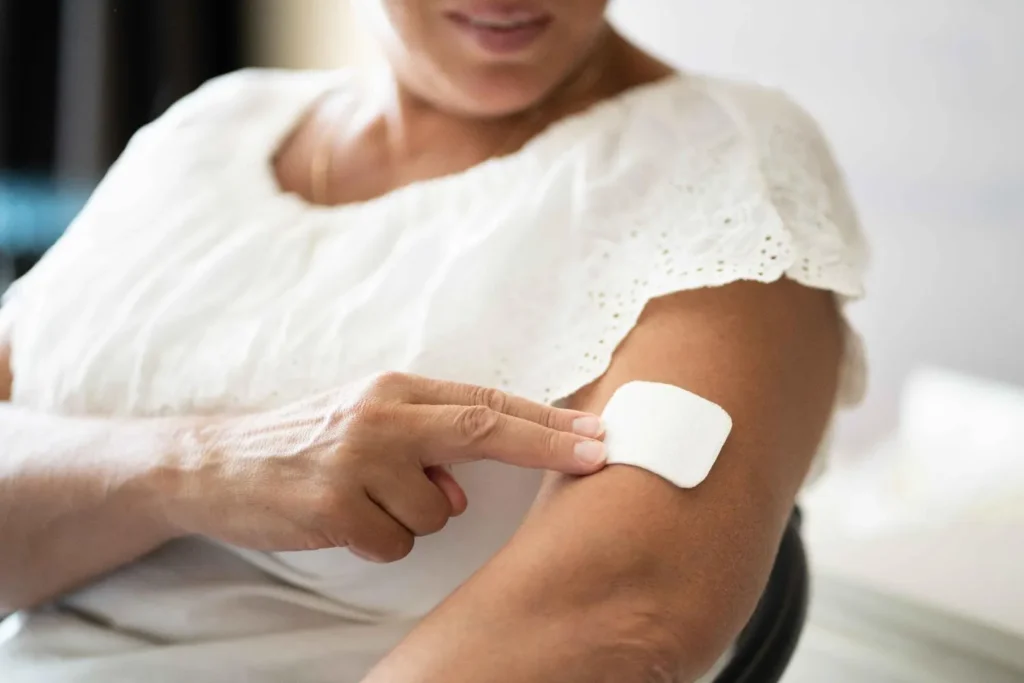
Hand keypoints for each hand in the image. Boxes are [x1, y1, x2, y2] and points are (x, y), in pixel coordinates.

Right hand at [163, 372, 605, 561]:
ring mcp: (355, 459)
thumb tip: (468, 484)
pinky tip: (344, 520)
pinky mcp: (333, 504)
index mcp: (395, 389)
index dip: (546, 420)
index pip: (485, 402)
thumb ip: (424, 439)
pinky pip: (395, 541)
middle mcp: (380, 416)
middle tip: (596, 455)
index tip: (596, 432)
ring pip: (437, 510)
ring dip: (415, 518)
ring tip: (365, 500)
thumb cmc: (305, 442)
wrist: (218, 464)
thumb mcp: (366, 419)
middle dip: (547, 444)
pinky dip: (380, 541)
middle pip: (482, 429)